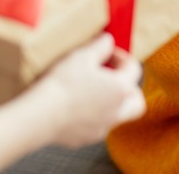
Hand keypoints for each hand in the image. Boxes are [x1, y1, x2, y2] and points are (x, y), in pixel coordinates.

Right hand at [35, 33, 144, 147]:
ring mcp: (102, 127)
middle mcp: (117, 111)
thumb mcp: (82, 55)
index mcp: (121, 88)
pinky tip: (74, 106)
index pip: (133, 68)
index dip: (121, 56)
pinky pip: (96, 125)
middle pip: (136, 101)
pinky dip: (92, 116)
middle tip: (111, 78)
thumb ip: (100, 46)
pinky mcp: (86, 138)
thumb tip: (108, 41)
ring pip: (117, 115)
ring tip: (91, 91)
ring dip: (110, 103)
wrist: (42, 114)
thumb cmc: (63, 83)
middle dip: (128, 88)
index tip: (107, 52)